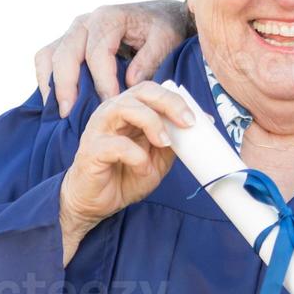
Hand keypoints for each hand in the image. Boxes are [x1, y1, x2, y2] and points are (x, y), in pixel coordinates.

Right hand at [35, 0, 190, 116]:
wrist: (158, 15)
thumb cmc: (163, 28)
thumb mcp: (165, 39)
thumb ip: (150, 59)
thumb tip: (129, 82)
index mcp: (109, 18)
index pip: (97, 53)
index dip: (102, 81)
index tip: (110, 104)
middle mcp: (85, 22)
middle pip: (65, 54)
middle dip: (66, 86)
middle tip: (70, 114)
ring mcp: (73, 31)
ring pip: (48, 56)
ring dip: (51, 84)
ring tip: (60, 112)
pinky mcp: (67, 41)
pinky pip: (47, 59)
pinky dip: (47, 80)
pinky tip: (57, 103)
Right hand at [58, 81, 193, 262]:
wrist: (96, 203)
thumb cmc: (125, 175)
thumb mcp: (158, 158)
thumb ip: (174, 140)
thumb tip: (202, 124)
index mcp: (129, 109)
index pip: (153, 91)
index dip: (177, 99)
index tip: (199, 118)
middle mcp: (112, 112)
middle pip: (141, 91)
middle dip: (169, 102)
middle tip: (187, 122)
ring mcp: (99, 128)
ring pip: (125, 108)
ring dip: (151, 123)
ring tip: (164, 143)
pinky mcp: (91, 150)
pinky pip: (116, 144)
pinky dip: (135, 156)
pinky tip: (141, 168)